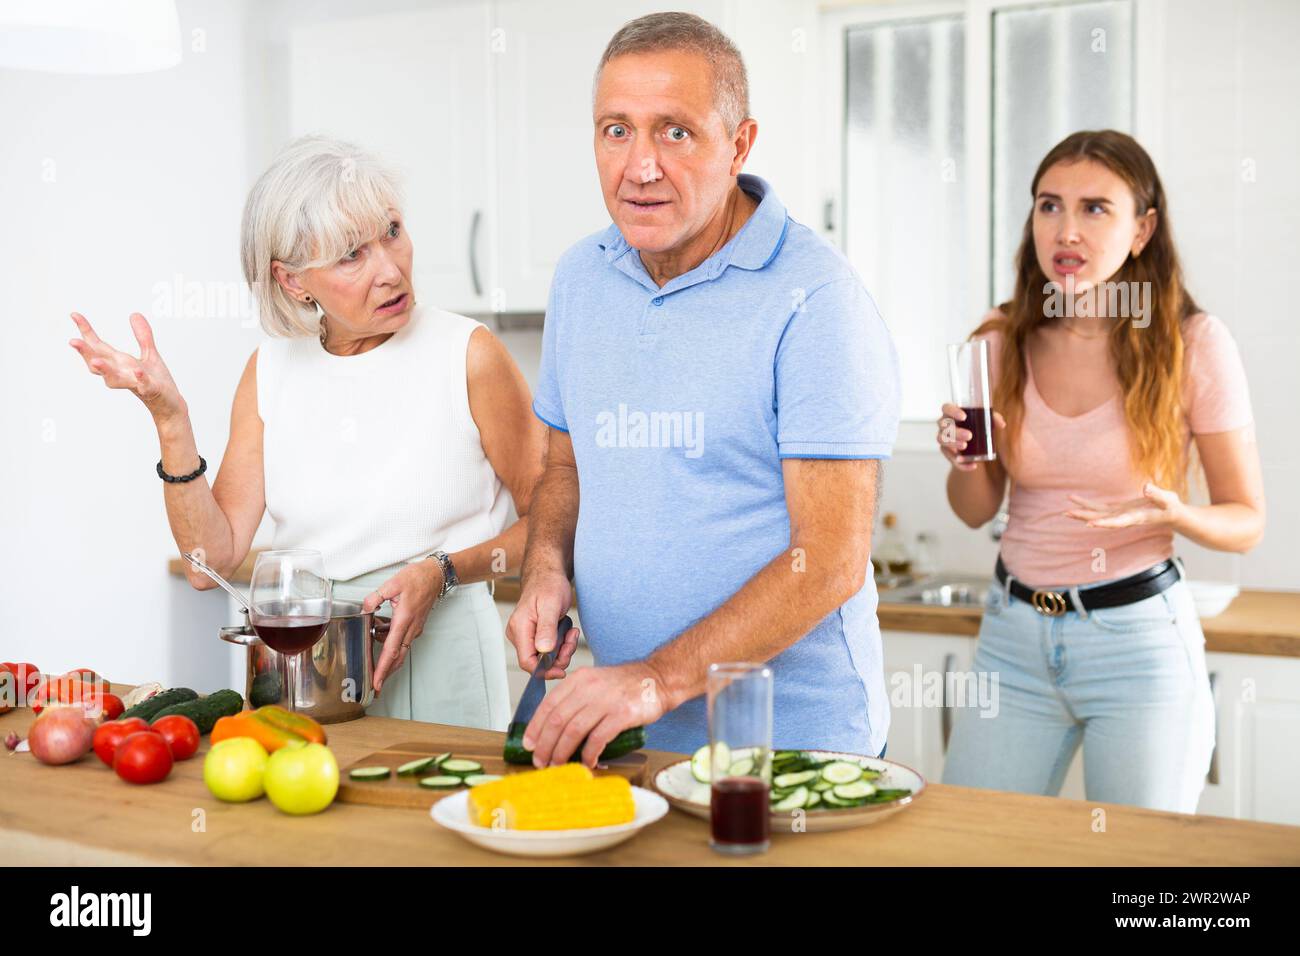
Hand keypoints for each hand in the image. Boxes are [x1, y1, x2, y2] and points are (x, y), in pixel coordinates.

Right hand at [68, 312, 185, 421]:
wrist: (169, 403)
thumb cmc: (155, 379)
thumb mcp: (149, 354)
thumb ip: (143, 336)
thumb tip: (134, 313)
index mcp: (119, 362)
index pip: (97, 346)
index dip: (86, 331)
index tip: (74, 314)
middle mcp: (121, 373)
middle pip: (97, 363)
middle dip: (85, 353)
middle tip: (72, 341)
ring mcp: (134, 383)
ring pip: (113, 379)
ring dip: (104, 370)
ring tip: (96, 361)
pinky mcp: (150, 390)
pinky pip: (143, 385)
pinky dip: (140, 380)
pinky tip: (138, 372)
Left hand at [362, 559, 444, 691]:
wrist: (436, 576)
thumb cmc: (418, 578)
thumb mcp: (392, 583)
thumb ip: (375, 597)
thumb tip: (365, 609)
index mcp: (403, 620)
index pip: (391, 650)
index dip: (383, 669)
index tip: (377, 683)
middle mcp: (411, 629)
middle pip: (397, 658)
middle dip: (386, 674)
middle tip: (375, 687)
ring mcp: (415, 629)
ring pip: (401, 651)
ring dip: (388, 660)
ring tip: (375, 662)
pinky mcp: (415, 626)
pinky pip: (403, 642)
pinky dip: (392, 646)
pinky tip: (381, 636)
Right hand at [506, 567, 579, 679]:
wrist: (547, 575)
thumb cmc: (548, 585)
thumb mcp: (551, 605)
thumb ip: (546, 629)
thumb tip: (544, 651)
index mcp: (519, 628)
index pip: (527, 662)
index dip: (544, 670)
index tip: (562, 670)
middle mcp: (519, 635)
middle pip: (538, 661)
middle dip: (558, 656)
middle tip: (571, 640)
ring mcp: (525, 636)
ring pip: (545, 656)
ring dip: (562, 649)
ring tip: (570, 632)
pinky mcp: (534, 635)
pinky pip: (548, 649)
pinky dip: (561, 644)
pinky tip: (566, 631)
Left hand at [523, 662, 667, 767]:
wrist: (658, 678)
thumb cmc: (625, 686)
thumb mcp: (595, 683)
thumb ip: (576, 700)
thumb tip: (553, 729)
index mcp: (579, 679)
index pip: (549, 704)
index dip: (535, 727)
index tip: (529, 744)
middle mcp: (590, 687)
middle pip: (557, 719)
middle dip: (545, 744)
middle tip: (540, 761)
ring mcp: (606, 700)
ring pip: (574, 730)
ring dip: (562, 752)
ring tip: (558, 765)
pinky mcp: (622, 714)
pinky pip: (598, 738)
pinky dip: (588, 754)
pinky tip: (586, 763)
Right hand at [937, 403, 1005, 471]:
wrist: (974, 443)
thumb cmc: (977, 425)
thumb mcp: (986, 420)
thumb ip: (993, 419)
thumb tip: (1002, 424)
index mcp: (952, 413)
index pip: (946, 408)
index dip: (952, 411)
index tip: (964, 416)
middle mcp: (944, 425)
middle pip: (944, 426)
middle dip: (955, 431)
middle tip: (969, 435)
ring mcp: (944, 439)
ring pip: (941, 440)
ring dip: (953, 444)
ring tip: (965, 446)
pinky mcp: (947, 453)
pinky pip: (951, 459)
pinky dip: (962, 464)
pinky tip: (973, 466)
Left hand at [1064, 482, 1183, 528]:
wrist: (1171, 514)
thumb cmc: (1171, 507)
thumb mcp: (1167, 499)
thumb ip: (1157, 494)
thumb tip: (1146, 487)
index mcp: (1136, 517)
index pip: (1117, 522)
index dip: (1104, 523)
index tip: (1089, 524)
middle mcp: (1124, 518)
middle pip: (1101, 518)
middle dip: (1085, 516)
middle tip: (1067, 514)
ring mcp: (1119, 514)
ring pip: (1097, 514)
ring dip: (1081, 512)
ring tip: (1065, 511)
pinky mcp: (1118, 510)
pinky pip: (1099, 507)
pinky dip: (1086, 503)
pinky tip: (1073, 499)